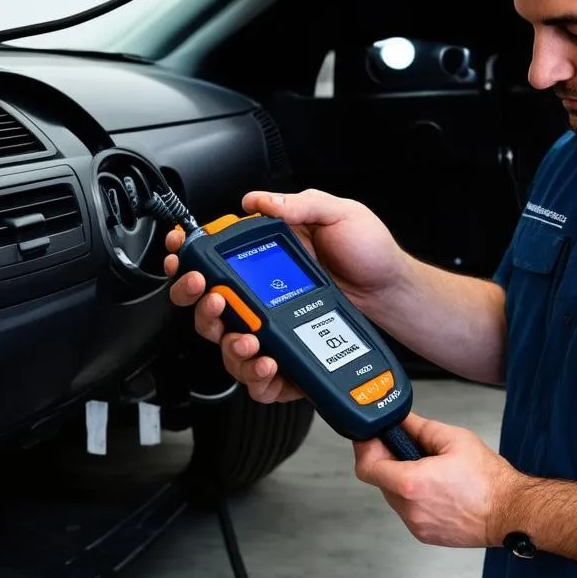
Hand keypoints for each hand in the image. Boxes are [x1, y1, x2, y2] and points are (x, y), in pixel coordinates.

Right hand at [165, 189, 405, 404]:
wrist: (395, 292)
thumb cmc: (371, 252)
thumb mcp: (338, 214)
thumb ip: (298, 206)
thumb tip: (256, 201)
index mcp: (268, 255)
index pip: (215, 258)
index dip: (190, 258)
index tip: (181, 256)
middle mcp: (264, 293)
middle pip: (209, 306)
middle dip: (199, 304)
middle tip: (214, 298)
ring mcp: (274, 326)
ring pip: (227, 345)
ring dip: (228, 343)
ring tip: (248, 337)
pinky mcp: (289, 355)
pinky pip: (260, 376)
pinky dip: (256, 375)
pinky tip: (268, 362)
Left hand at [352, 413, 522, 547]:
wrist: (510, 512)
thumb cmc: (488, 480)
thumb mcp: (453, 438)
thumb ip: (419, 427)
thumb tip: (400, 420)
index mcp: (411, 483)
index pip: (367, 467)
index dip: (365, 448)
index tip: (369, 436)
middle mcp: (409, 509)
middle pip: (380, 480)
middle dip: (388, 460)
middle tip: (405, 444)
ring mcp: (416, 525)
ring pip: (393, 496)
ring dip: (401, 478)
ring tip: (428, 466)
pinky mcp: (425, 534)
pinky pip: (408, 510)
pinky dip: (414, 495)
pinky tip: (435, 485)